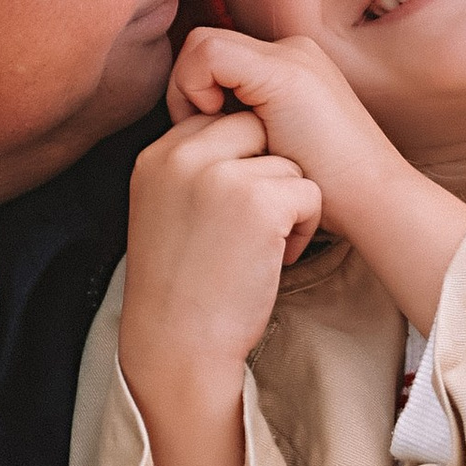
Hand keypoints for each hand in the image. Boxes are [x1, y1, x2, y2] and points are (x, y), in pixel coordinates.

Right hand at [118, 111, 321, 465]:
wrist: (177, 345)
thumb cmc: (179, 288)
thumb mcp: (164, 210)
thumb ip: (190, 170)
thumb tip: (243, 136)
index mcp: (156, 155)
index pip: (216, 121)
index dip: (239, 160)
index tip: (235, 207)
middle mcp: (183, 154)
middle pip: (254, 126)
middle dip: (267, 169)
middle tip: (257, 222)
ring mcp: (221, 175)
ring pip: (287, 162)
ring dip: (288, 203)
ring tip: (262, 248)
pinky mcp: (260, 201)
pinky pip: (309, 191)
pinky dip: (304, 227)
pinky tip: (276, 259)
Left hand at [169, 27, 397, 217]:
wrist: (375, 203)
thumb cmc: (325, 194)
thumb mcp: (272, 150)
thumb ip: (240, 125)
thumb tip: (191, 125)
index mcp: (288, 66)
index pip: (213, 56)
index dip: (192, 92)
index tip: (204, 141)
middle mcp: (291, 51)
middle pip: (204, 45)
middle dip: (186, 89)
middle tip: (198, 137)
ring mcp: (291, 56)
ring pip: (202, 44)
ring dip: (190, 89)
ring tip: (211, 136)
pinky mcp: (284, 72)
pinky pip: (209, 54)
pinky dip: (197, 88)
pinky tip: (218, 127)